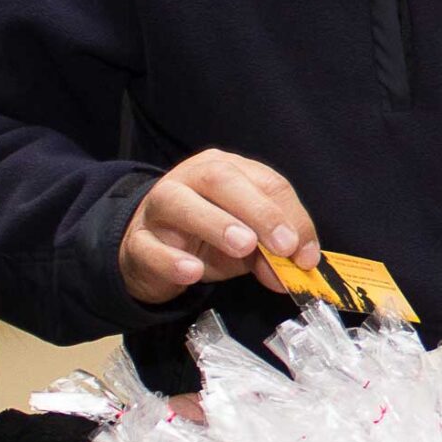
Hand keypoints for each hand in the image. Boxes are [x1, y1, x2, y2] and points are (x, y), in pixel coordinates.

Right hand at [119, 150, 319, 306]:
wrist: (150, 254)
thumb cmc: (206, 239)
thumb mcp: (247, 243)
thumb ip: (273, 251)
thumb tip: (297, 267)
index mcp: (225, 170)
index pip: (265, 182)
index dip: (289, 215)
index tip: (303, 252)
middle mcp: (189, 179)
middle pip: (222, 179)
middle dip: (259, 210)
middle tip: (283, 244)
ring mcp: (158, 207)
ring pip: (180, 203)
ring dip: (216, 223)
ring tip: (244, 246)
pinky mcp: (137, 242)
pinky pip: (150, 247)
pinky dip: (172, 260)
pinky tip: (193, 271)